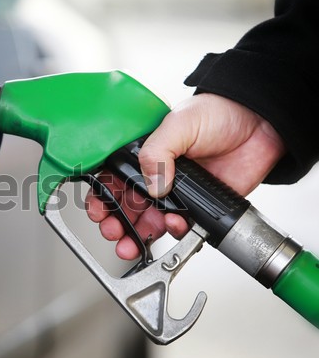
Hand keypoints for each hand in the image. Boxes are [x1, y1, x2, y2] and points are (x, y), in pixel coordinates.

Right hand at [86, 93, 285, 259]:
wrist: (260, 124)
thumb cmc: (219, 113)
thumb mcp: (179, 123)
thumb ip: (157, 152)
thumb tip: (151, 186)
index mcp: (143, 153)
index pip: (112, 178)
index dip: (102, 196)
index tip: (98, 210)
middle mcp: (155, 175)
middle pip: (125, 205)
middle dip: (115, 223)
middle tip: (113, 231)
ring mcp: (175, 193)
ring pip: (147, 221)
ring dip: (137, 235)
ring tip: (132, 244)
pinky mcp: (196, 207)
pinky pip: (178, 227)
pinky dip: (173, 232)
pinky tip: (172, 227)